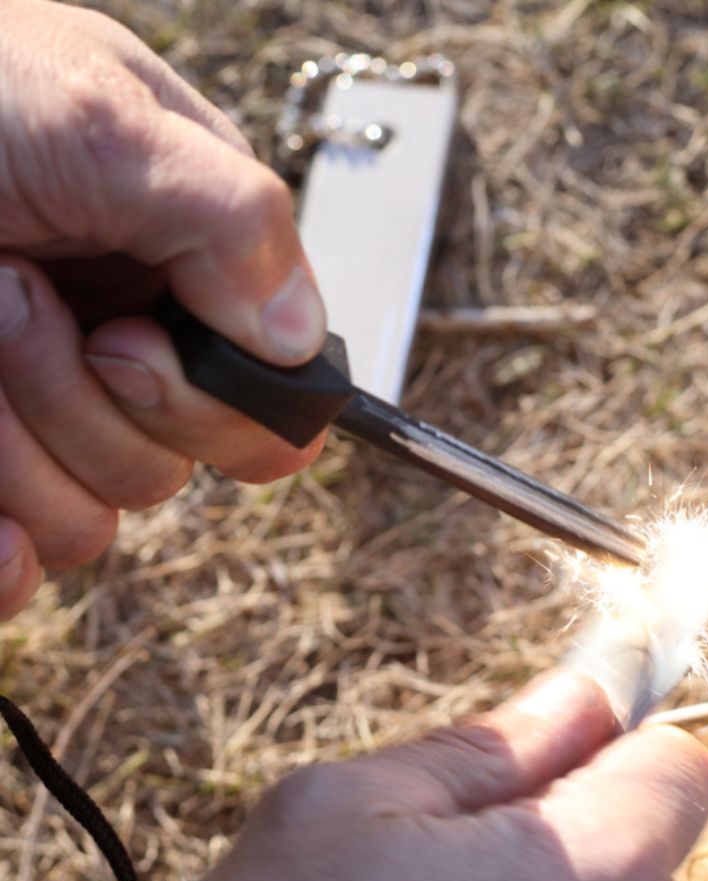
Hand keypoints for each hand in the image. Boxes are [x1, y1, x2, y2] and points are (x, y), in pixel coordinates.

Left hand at [0, 0, 328, 617]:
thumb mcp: (98, 117)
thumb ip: (229, 218)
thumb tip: (296, 340)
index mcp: (196, 273)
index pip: (272, 404)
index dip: (218, 409)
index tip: (125, 346)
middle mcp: (135, 348)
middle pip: (179, 468)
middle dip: (92, 407)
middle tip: (17, 297)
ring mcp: (56, 408)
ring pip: (94, 516)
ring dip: (19, 440)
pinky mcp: (0, 459)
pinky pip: (29, 554)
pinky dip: (5, 548)